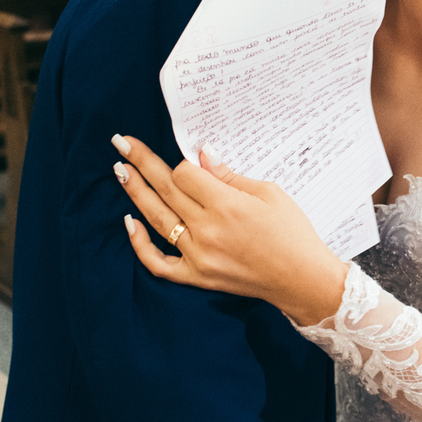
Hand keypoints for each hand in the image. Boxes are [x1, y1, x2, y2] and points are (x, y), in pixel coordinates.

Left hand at [113, 134, 347, 325]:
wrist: (301, 278)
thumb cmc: (292, 232)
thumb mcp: (269, 193)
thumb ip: (229, 176)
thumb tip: (202, 155)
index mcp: (227, 205)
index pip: (185, 174)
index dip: (185, 163)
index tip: (191, 160)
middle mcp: (206, 230)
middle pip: (166, 189)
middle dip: (142, 162)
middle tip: (122, 143)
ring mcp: (197, 255)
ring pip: (156, 219)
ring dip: (135, 192)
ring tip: (120, 170)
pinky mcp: (196, 276)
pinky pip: (158, 263)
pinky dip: (140, 245)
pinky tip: (129, 223)